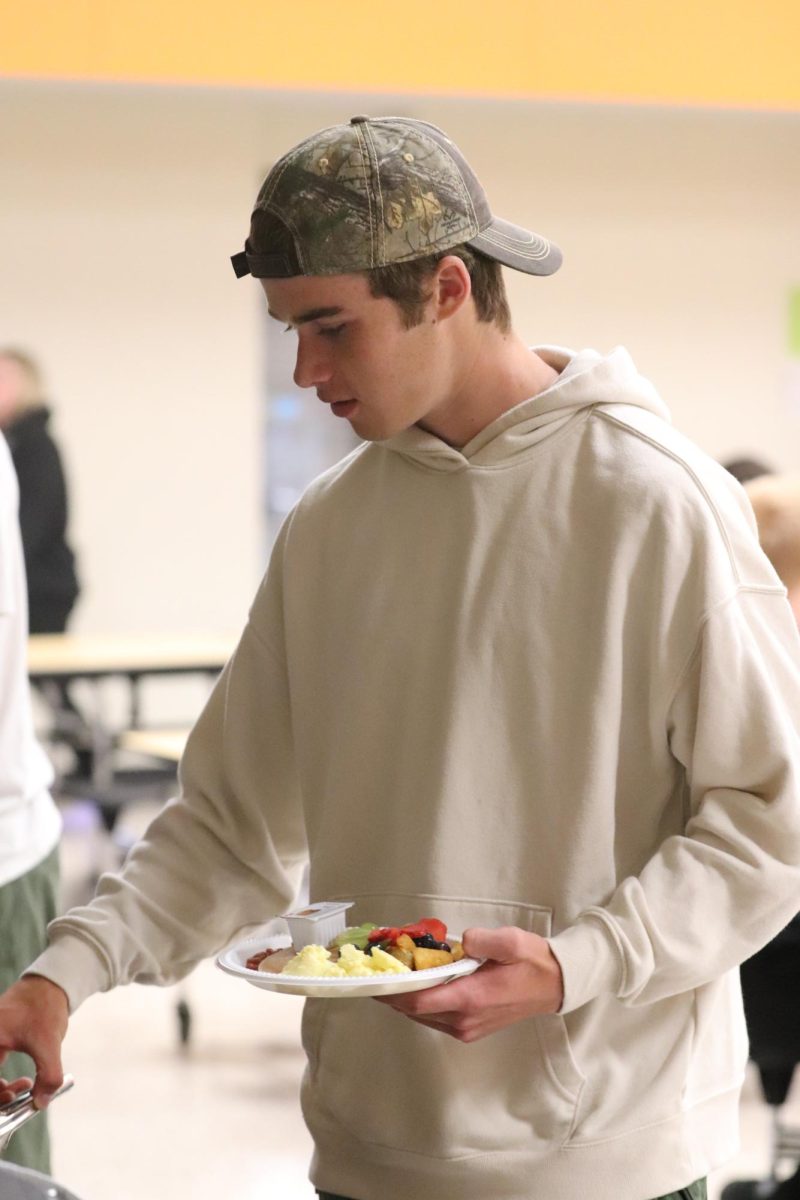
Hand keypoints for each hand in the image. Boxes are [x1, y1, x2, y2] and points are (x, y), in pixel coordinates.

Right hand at [0, 976, 69, 1108]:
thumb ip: (48, 1076)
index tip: (10, 1101)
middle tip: (17, 1098)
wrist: (48, 986)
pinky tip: (25, 1083)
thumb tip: (39, 1103)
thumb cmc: (44, 1008)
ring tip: (26, 1087)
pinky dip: (1, 1084)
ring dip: (0, 1092)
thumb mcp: (49, 1043)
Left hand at [376, 926, 563, 1041]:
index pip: (419, 1002)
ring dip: (405, 999)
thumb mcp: (510, 941)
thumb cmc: (532, 961)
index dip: (392, 991)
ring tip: (394, 975)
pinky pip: (434, 1019)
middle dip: (393, 993)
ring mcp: (466, 1028)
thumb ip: (481, 940)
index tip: (374, 977)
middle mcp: (464, 1020)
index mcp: (471, 999)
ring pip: (422, 1017)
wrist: (554, 986)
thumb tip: (460, 942)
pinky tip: (419, 985)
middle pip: (414, 1011)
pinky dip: (420, 1005)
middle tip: (378, 971)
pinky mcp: (470, 1029)